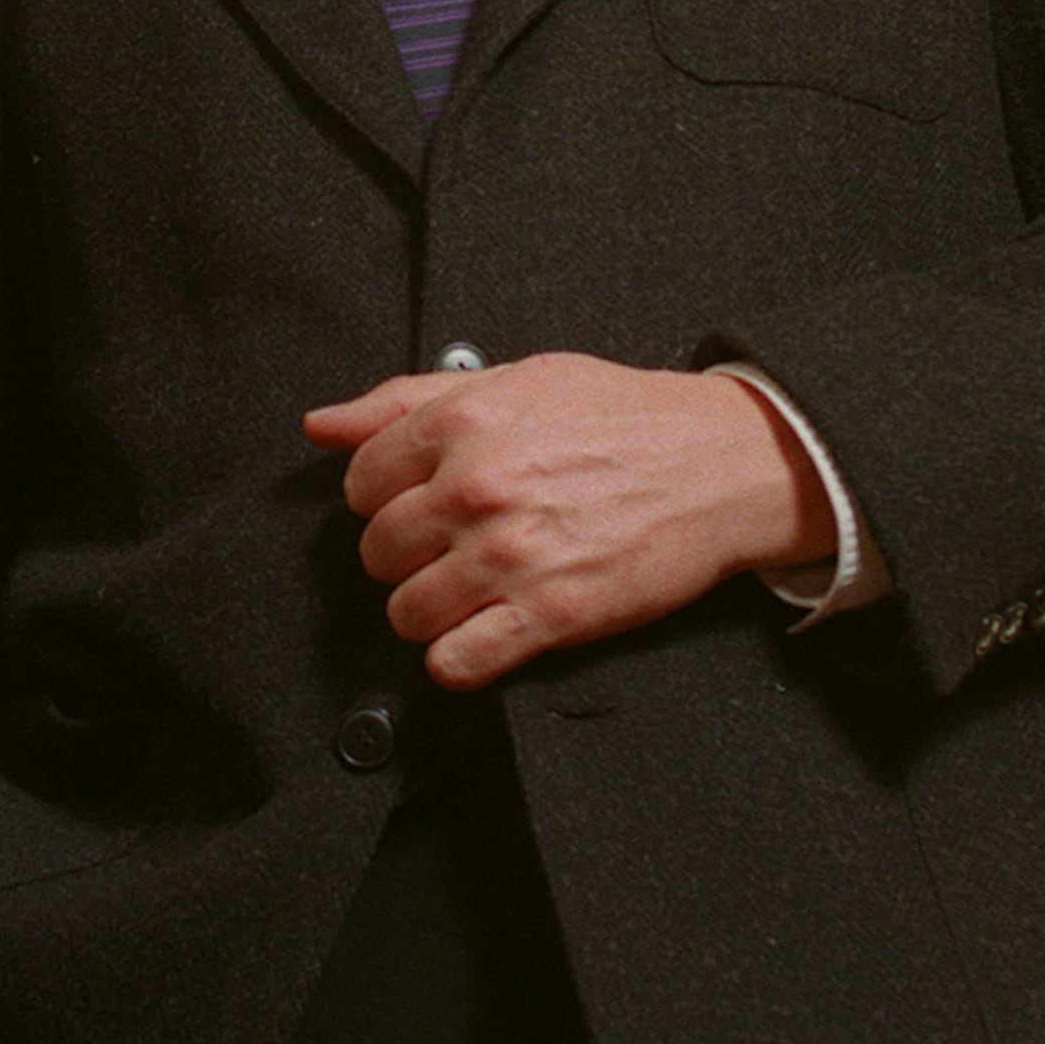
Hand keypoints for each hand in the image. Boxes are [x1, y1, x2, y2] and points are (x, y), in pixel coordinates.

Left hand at [303, 354, 835, 689]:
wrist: (719, 462)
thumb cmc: (627, 418)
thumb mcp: (516, 379)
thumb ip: (408, 400)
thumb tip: (325, 424)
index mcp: (463, 424)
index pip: (361, 480)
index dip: (384, 495)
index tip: (413, 503)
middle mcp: (477, 489)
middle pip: (378, 551)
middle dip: (406, 554)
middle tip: (450, 546)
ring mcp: (509, 555)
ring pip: (407, 613)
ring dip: (430, 610)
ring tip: (469, 591)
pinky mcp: (548, 615)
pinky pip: (455, 663)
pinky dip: (459, 658)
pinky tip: (485, 634)